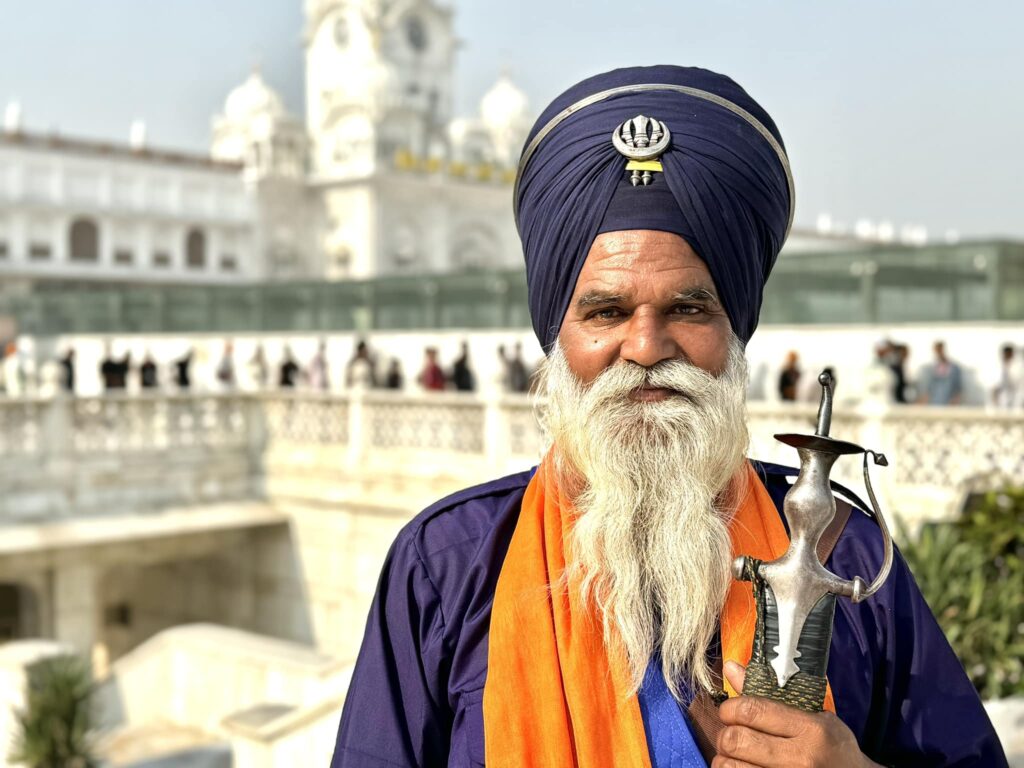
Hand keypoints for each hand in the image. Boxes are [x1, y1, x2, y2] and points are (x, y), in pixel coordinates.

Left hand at [712, 661, 881, 767]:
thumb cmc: (833, 748)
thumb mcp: (813, 716)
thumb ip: (768, 694)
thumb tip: (730, 667)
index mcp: (811, 730)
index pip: (752, 711)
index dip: (730, 708)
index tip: (730, 711)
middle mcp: (801, 758)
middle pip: (736, 740)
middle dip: (726, 734)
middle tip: (732, 734)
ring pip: (731, 766)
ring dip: (726, 758)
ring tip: (737, 754)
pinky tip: (745, 767)